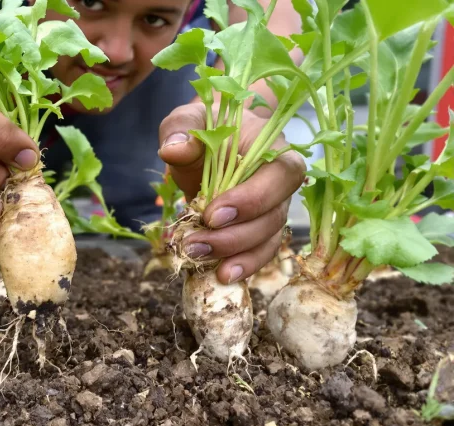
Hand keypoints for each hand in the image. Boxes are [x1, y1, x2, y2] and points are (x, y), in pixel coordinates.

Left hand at [158, 103, 305, 284]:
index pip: (279, 177)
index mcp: (274, 150)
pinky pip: (259, 253)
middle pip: (273, 217)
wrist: (211, 144)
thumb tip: (173, 150)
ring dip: (234, 255)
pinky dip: (242, 266)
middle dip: (234, 236)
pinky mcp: (259, 230)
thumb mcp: (189, 120)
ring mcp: (273, 210)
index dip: (250, 200)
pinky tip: (219, 275)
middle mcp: (281, 184)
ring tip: (197, 258)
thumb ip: (182, 130)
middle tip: (195, 243)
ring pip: (267, 241)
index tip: (211, 214)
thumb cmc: (205, 128)